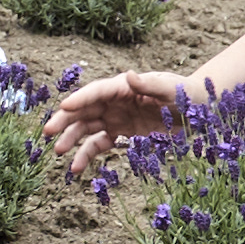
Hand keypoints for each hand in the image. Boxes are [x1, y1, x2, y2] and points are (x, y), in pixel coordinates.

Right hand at [39, 67, 194, 174]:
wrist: (196, 111)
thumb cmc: (185, 94)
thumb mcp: (170, 90)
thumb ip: (149, 84)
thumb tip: (129, 75)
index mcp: (123, 86)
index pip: (96, 91)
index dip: (79, 99)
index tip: (63, 107)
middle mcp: (114, 101)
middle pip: (83, 109)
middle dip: (65, 120)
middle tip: (48, 131)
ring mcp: (114, 118)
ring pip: (85, 128)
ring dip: (70, 139)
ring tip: (58, 151)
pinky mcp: (119, 133)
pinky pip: (98, 144)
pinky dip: (86, 155)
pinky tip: (76, 168)